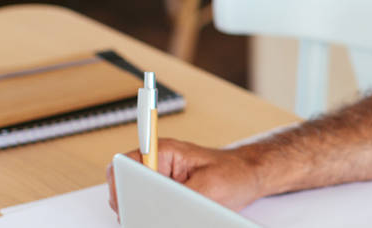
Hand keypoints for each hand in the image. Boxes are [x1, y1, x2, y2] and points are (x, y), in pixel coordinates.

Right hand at [105, 138, 266, 213]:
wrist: (250, 176)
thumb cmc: (235, 173)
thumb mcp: (210, 186)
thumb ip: (179, 196)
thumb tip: (157, 208)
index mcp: (165, 152)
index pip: (126, 163)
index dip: (121, 184)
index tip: (127, 202)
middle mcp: (159, 164)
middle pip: (125, 184)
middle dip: (131, 203)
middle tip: (144, 217)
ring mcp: (162, 180)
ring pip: (136, 199)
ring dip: (144, 211)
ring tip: (161, 217)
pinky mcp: (167, 195)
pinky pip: (151, 208)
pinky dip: (155, 216)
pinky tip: (168, 219)